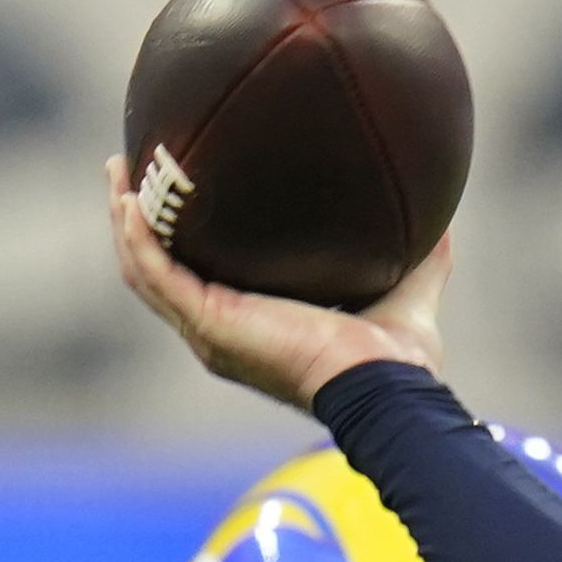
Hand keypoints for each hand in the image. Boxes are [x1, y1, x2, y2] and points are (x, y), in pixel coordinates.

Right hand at [105, 154, 447, 410]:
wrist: (386, 388)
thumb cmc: (398, 363)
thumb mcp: (408, 296)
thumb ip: (423, 261)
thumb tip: (444, 222)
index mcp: (253, 327)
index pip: (203, 281)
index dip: (185, 243)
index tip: (181, 198)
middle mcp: (221, 333)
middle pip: (158, 272)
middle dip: (138, 223)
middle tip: (128, 174)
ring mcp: (209, 331)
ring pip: (144, 270)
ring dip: (125, 220)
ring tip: (117, 173)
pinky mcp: (208, 323)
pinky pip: (155, 273)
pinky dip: (138, 236)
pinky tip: (128, 200)